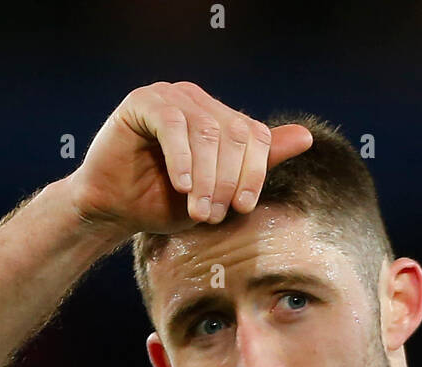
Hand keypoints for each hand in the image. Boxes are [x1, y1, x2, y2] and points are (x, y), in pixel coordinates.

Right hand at [65, 81, 312, 238]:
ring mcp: (170, 96)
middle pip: (234, 134)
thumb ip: (259, 164)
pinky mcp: (142, 102)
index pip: (255, 135)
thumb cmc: (166, 203)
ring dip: (207, 177)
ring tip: (198, 210)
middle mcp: (198, 101)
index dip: (254, 172)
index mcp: (220, 118)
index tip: (243, 208)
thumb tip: (306, 136)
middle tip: (215, 215)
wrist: (114, 209)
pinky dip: (182, 158)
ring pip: (207, 132)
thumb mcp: (219, 192)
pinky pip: (173, 125)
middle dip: (229, 180)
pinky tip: (181, 185)